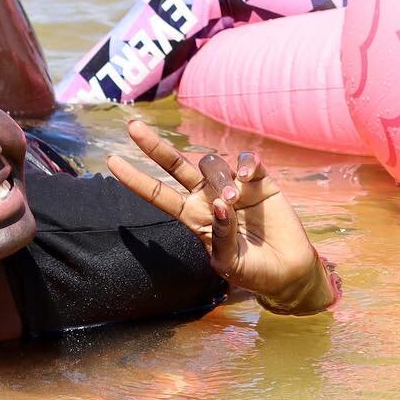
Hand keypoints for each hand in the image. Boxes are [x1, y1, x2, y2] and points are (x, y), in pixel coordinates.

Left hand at [107, 121, 337, 315]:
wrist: (288, 272)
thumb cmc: (254, 272)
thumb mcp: (230, 263)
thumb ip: (221, 235)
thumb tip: (220, 202)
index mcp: (194, 218)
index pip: (159, 195)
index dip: (136, 179)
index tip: (111, 162)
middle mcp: (208, 197)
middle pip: (175, 166)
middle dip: (153, 147)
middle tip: (132, 127)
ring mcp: (233, 187)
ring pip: (212, 164)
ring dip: (218, 177)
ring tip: (234, 199)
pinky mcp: (260, 182)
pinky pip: (246, 162)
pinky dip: (245, 165)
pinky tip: (247, 178)